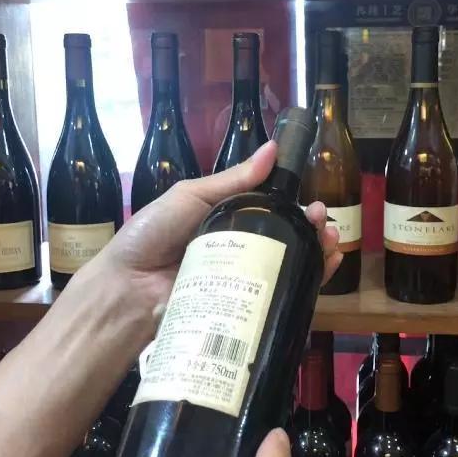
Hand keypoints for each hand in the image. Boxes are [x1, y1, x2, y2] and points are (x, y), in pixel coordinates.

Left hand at [75, 141, 342, 344]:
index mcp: (226, 221)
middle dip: (312, 229)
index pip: (271, 211)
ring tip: (330, 242)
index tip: (313, 201)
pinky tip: (323, 269)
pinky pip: (279, 296)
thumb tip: (272, 148)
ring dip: (317, 253)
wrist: (126, 287)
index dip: (295, 206)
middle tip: (323, 222)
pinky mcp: (242, 308)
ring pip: (289, 267)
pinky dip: (307, 284)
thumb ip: (232, 179)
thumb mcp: (190, 196)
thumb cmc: (151, 234)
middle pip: (286, 238)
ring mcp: (242, 281)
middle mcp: (238, 250)